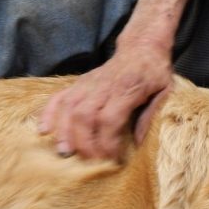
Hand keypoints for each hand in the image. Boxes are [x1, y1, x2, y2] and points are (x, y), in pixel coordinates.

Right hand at [38, 45, 172, 158]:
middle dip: (84, 143)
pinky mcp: (79, 83)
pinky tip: (44, 130)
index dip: (107, 142)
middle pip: (85, 116)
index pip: (110, 118)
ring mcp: (88, 83)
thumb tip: (137, 143)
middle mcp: (103, 85)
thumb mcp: (164, 92)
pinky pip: (58, 97)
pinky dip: (48, 113)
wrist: (142, 46)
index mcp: (127, 88)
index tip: (111, 159)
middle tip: (90, 162)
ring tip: (66, 153)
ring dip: (64, 132)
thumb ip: (150, 116)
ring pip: (69, 108)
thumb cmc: (155, 72)